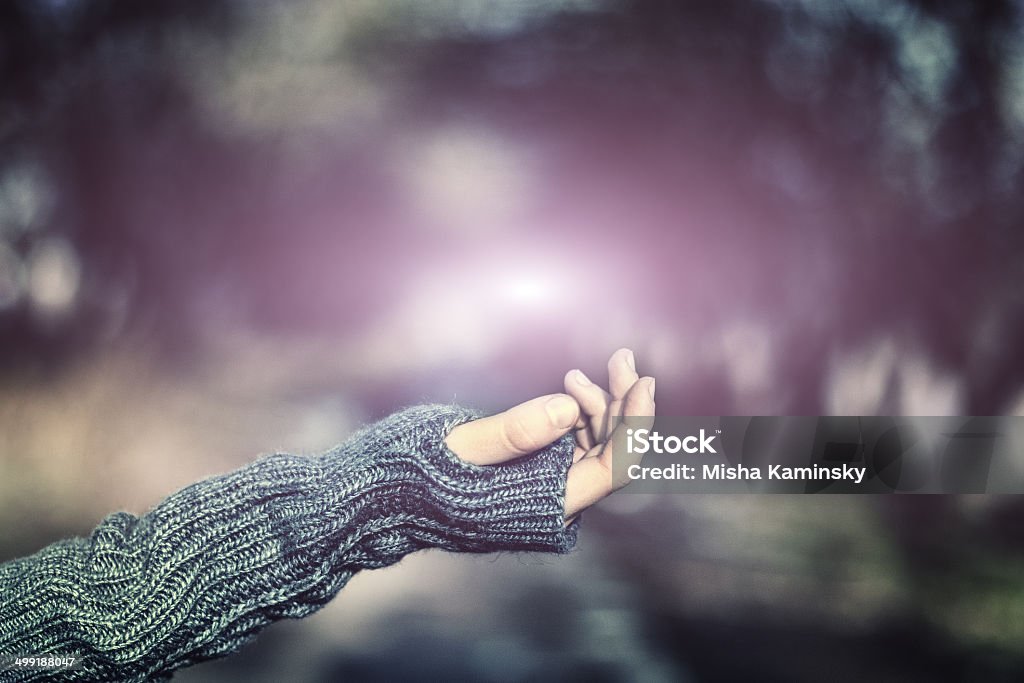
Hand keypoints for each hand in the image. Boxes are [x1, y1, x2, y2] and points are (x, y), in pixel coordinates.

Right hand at [445, 348, 655, 521]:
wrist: (394, 497)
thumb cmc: (424, 478)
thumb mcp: (463, 450)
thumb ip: (513, 433)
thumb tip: (566, 408)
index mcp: (549, 505)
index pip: (613, 468)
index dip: (636, 425)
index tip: (643, 383)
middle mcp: (558, 500)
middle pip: (612, 451)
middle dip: (621, 403)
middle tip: (621, 359)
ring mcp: (551, 486)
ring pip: (596, 443)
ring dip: (598, 404)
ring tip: (574, 375)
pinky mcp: (540, 472)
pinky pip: (576, 441)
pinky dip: (577, 412)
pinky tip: (568, 388)